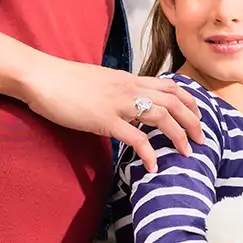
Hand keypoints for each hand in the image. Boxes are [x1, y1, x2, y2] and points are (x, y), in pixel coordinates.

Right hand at [19, 57, 203, 173]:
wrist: (42, 76)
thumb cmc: (64, 81)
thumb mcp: (99, 82)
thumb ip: (116, 92)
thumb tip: (125, 105)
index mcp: (128, 79)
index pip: (170, 86)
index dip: (189, 101)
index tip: (197, 115)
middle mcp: (129, 88)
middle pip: (174, 101)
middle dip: (193, 121)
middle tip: (201, 140)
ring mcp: (118, 103)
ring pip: (162, 116)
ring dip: (179, 136)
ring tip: (187, 153)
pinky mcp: (104, 120)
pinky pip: (135, 138)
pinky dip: (149, 153)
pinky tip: (153, 166)